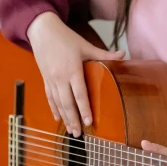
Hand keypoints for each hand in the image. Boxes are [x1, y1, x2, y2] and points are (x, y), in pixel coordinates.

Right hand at [27, 11, 124, 136]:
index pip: (79, 93)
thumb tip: (124, 55)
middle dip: (73, 119)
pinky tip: (58, 118)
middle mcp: (60, 77)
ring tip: (70, 131)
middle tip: (79, 134)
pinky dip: (53, 109)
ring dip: (64, 118)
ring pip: (58, 103)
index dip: (84, 108)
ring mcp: (51, 79)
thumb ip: (104, 54)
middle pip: (67, 103)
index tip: (89, 121)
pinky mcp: (45, 79)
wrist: (42, 31)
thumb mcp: (86, 45)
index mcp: (72, 69)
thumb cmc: (66, 38)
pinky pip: (49, 97)